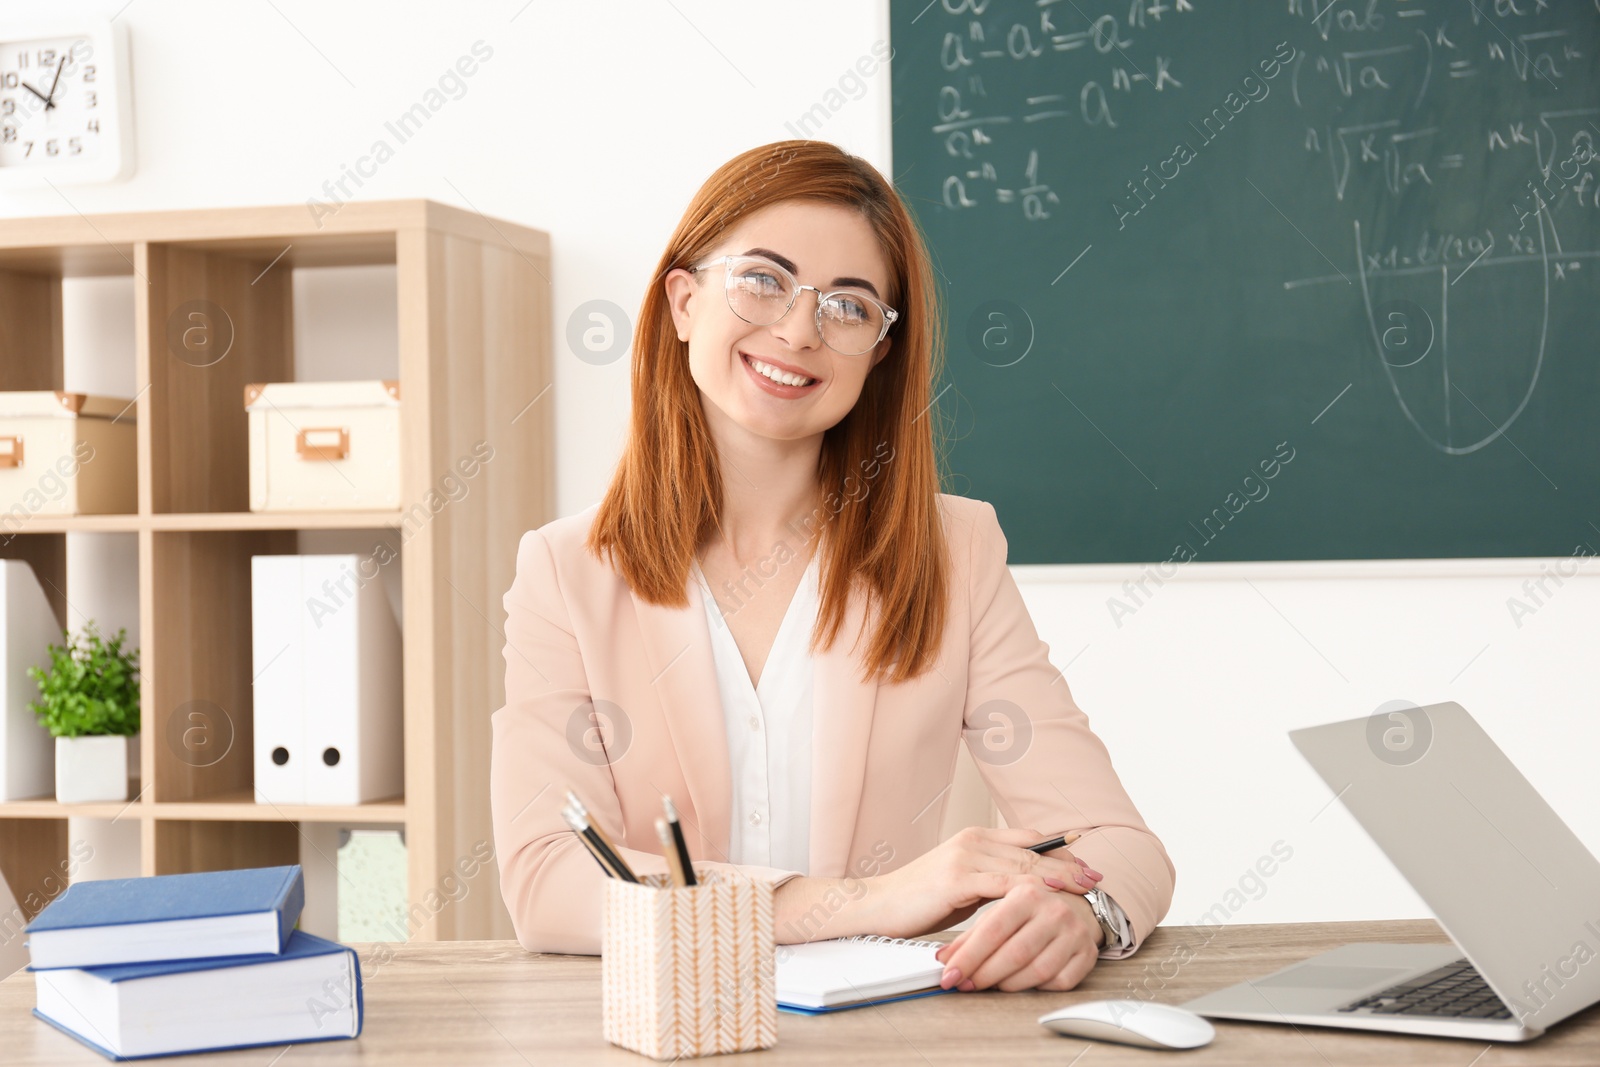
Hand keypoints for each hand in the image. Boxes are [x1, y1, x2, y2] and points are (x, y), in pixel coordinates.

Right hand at [855, 826, 1101, 939]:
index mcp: (975, 838)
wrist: (880, 905)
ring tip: (1084, 889)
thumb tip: (1025, 889)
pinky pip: (1003, 883)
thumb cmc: (920, 900)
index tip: (1085, 864)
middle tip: (1096, 877)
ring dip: (1057, 877)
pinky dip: (1031, 889)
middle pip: (1032, 850)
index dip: (1060, 851)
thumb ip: (991, 879)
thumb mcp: (962, 884)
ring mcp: (965, 857)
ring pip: (1023, 864)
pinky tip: (1050, 897)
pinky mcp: (957, 878)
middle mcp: (973, 840)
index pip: (1028, 838)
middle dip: (1068, 865)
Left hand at [934, 879, 1101, 991]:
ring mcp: (1074, 932)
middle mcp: (1054, 910)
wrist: (1074, 905)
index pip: (993, 930)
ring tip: (991, 984)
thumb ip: (970, 935)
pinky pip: (1059, 982)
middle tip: (965, 985)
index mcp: (1027, 892)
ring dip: (1008, 984)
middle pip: (1014, 953)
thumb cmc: (1028, 911)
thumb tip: (942, 959)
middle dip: (984, 974)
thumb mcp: (997, 912)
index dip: (968, 956)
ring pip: (1037, 972)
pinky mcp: (1088, 954)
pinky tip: (1022, 982)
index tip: (950, 974)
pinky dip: (1037, 987)